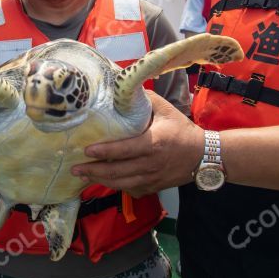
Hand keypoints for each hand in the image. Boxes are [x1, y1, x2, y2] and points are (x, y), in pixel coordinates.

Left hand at [71, 91, 203, 196]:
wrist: (203, 155)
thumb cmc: (182, 130)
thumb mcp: (166, 110)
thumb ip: (146, 99)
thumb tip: (125, 88)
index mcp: (153, 143)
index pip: (124, 150)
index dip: (104, 151)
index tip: (87, 150)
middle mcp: (150, 164)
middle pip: (117, 171)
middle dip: (94, 171)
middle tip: (75, 168)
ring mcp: (152, 178)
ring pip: (122, 183)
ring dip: (100, 181)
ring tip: (83, 176)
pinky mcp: (154, 187)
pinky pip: (131, 190)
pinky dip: (117, 187)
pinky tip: (104, 182)